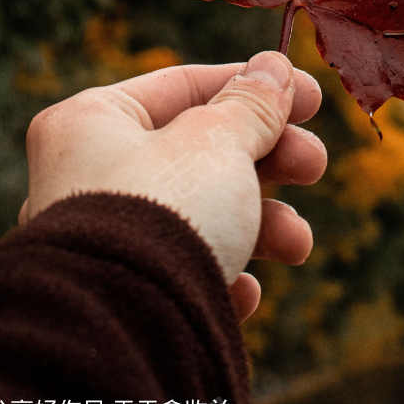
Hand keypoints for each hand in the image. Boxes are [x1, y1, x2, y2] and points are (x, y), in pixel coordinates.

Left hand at [20, 51, 326, 319]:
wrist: (121, 336)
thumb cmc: (161, 215)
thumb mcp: (218, 142)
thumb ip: (252, 104)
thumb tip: (273, 67)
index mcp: (94, 121)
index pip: (185, 86)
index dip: (256, 87)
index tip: (311, 99)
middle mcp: (89, 175)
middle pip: (200, 151)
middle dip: (270, 161)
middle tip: (315, 166)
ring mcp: (103, 240)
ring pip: (200, 215)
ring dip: (263, 226)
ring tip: (297, 245)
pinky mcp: (122, 297)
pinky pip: (183, 275)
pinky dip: (223, 276)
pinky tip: (243, 292)